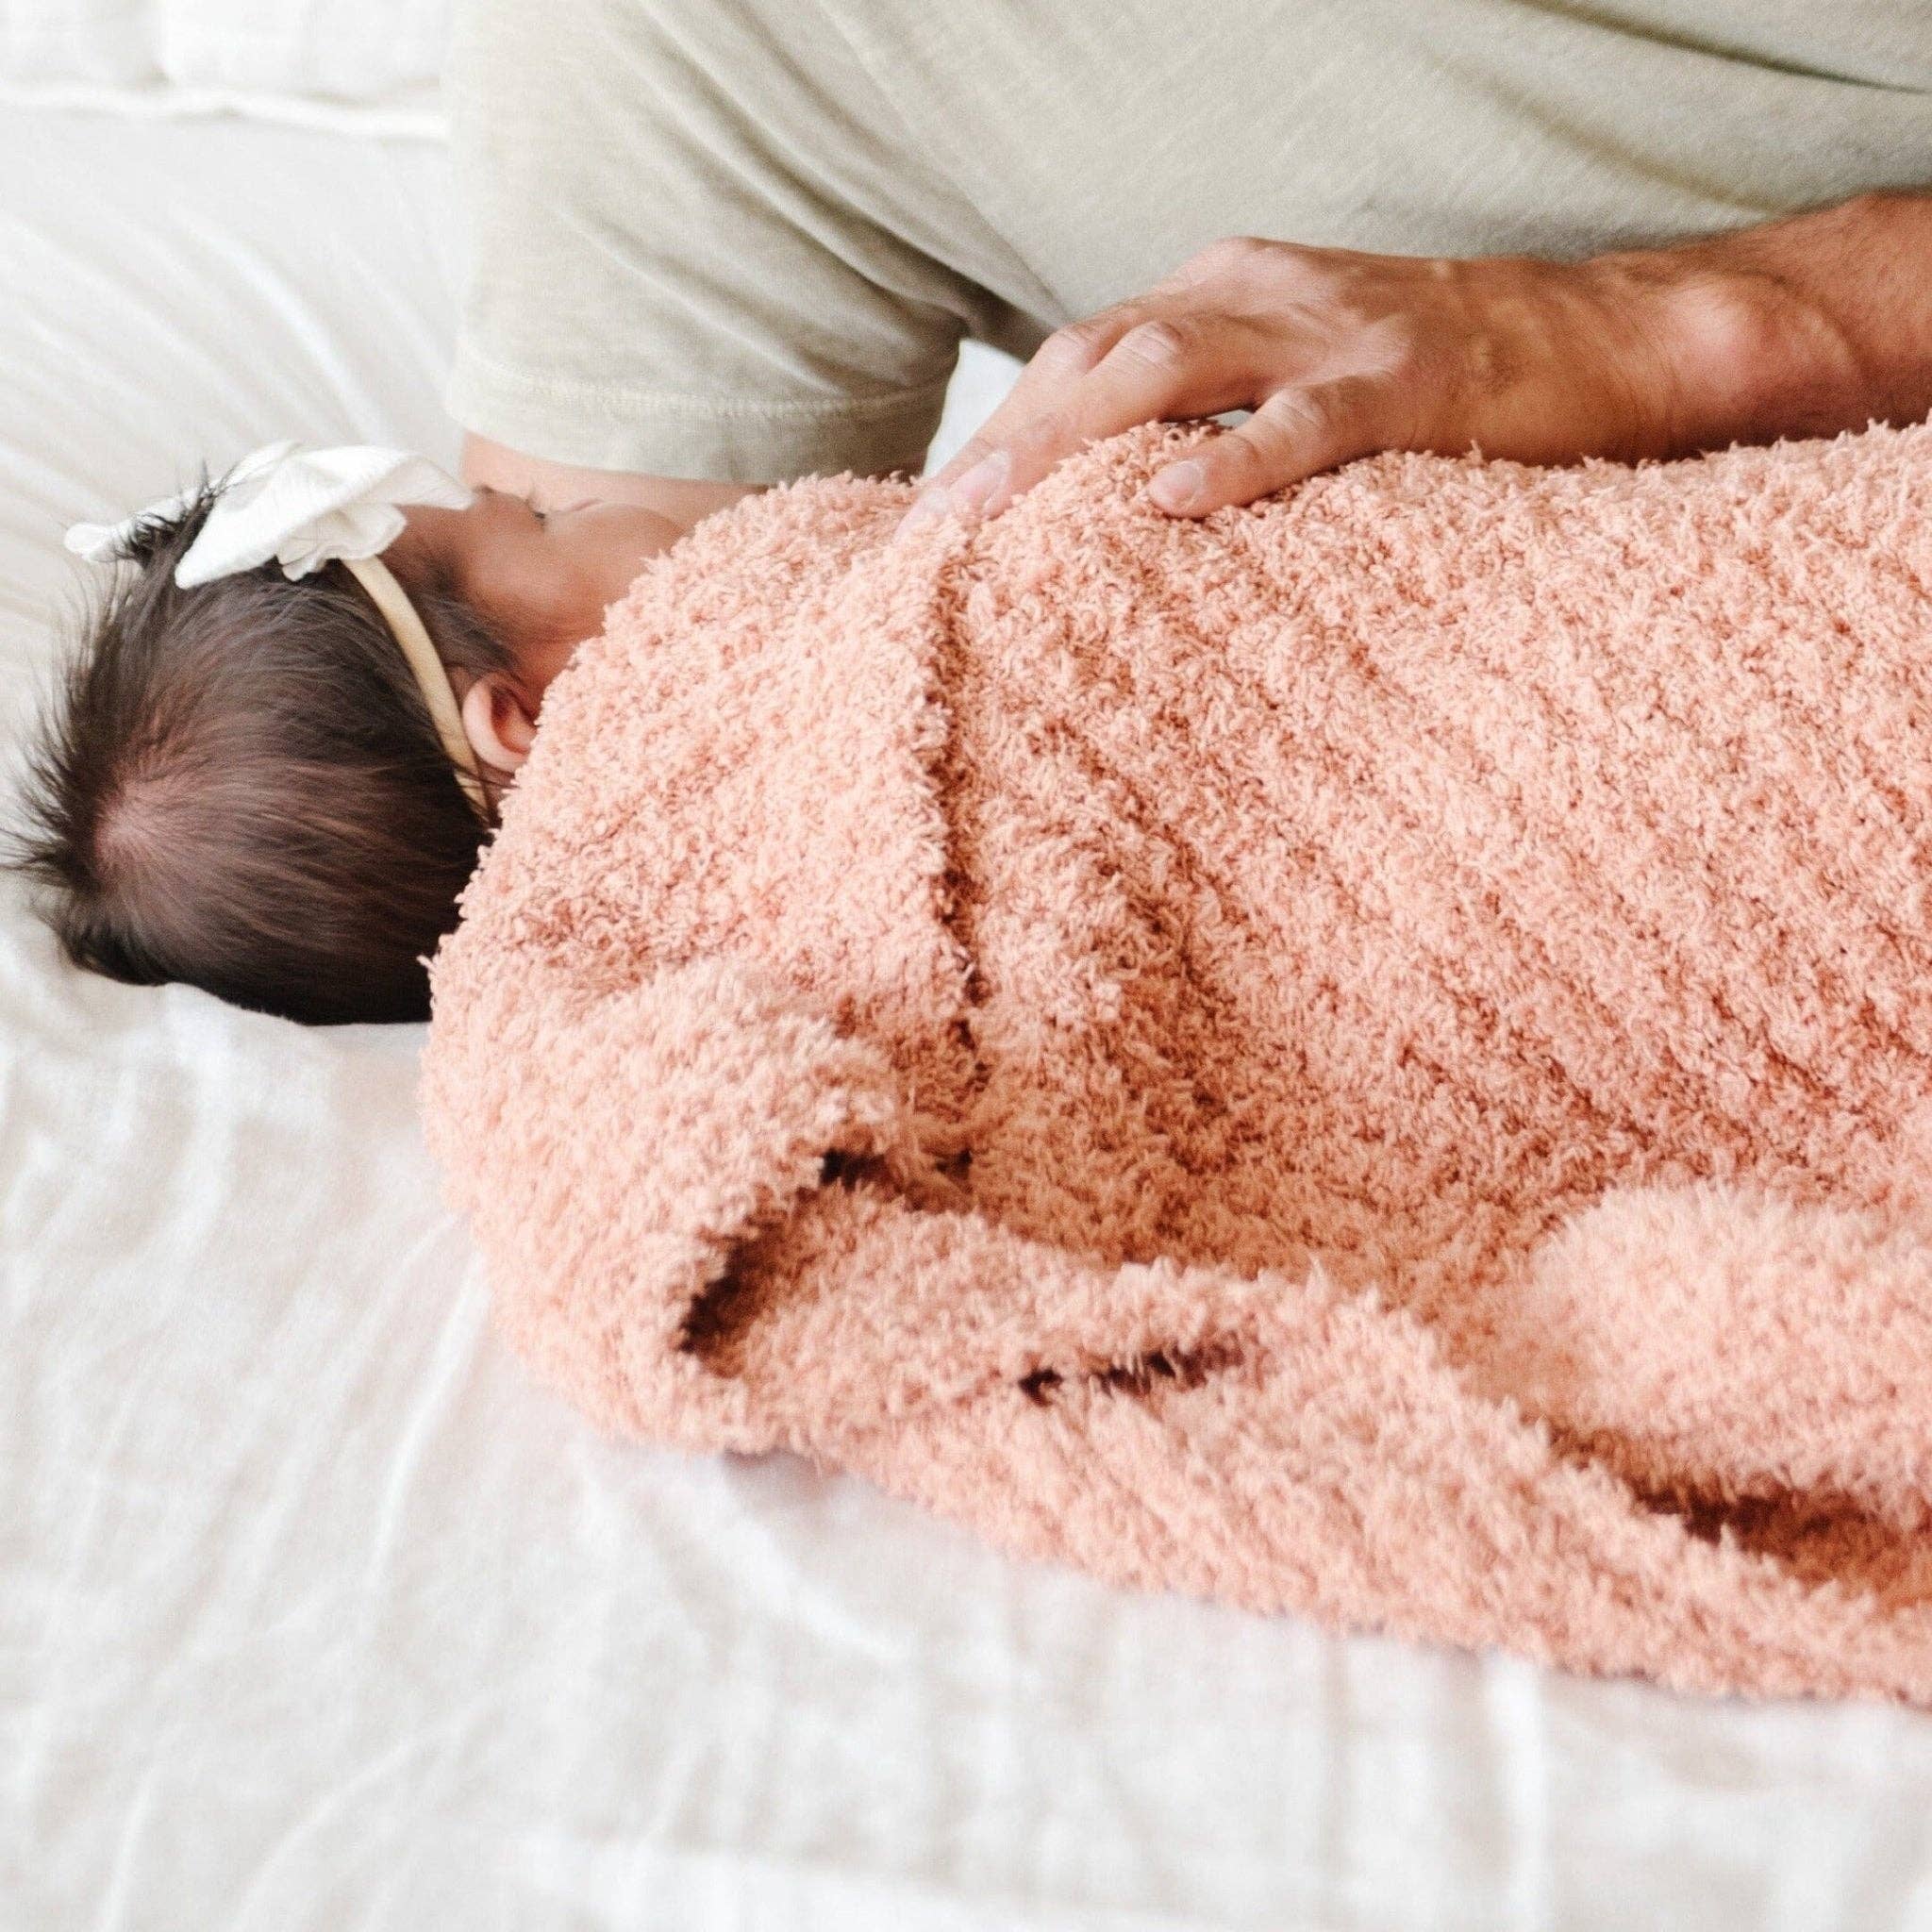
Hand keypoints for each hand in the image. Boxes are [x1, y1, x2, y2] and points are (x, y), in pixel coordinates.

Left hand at [903, 235, 1718, 529]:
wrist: (1604, 339)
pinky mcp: (1408, 385)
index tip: (935, 516)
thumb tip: (1120, 505)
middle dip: (1005, 441)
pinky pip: (1306, 422)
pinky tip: (1170, 504)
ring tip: (993, 519)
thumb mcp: (1301, 379)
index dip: (1003, 429)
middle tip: (930, 533)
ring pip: (1171, 370)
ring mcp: (1333, 333)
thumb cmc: (1441, 388)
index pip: (1084, 352)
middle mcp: (1261, 294)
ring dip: (1069, 445)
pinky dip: (1236, 462)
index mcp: (1228, 292)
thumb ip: (1215, 415)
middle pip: (1098, 353)